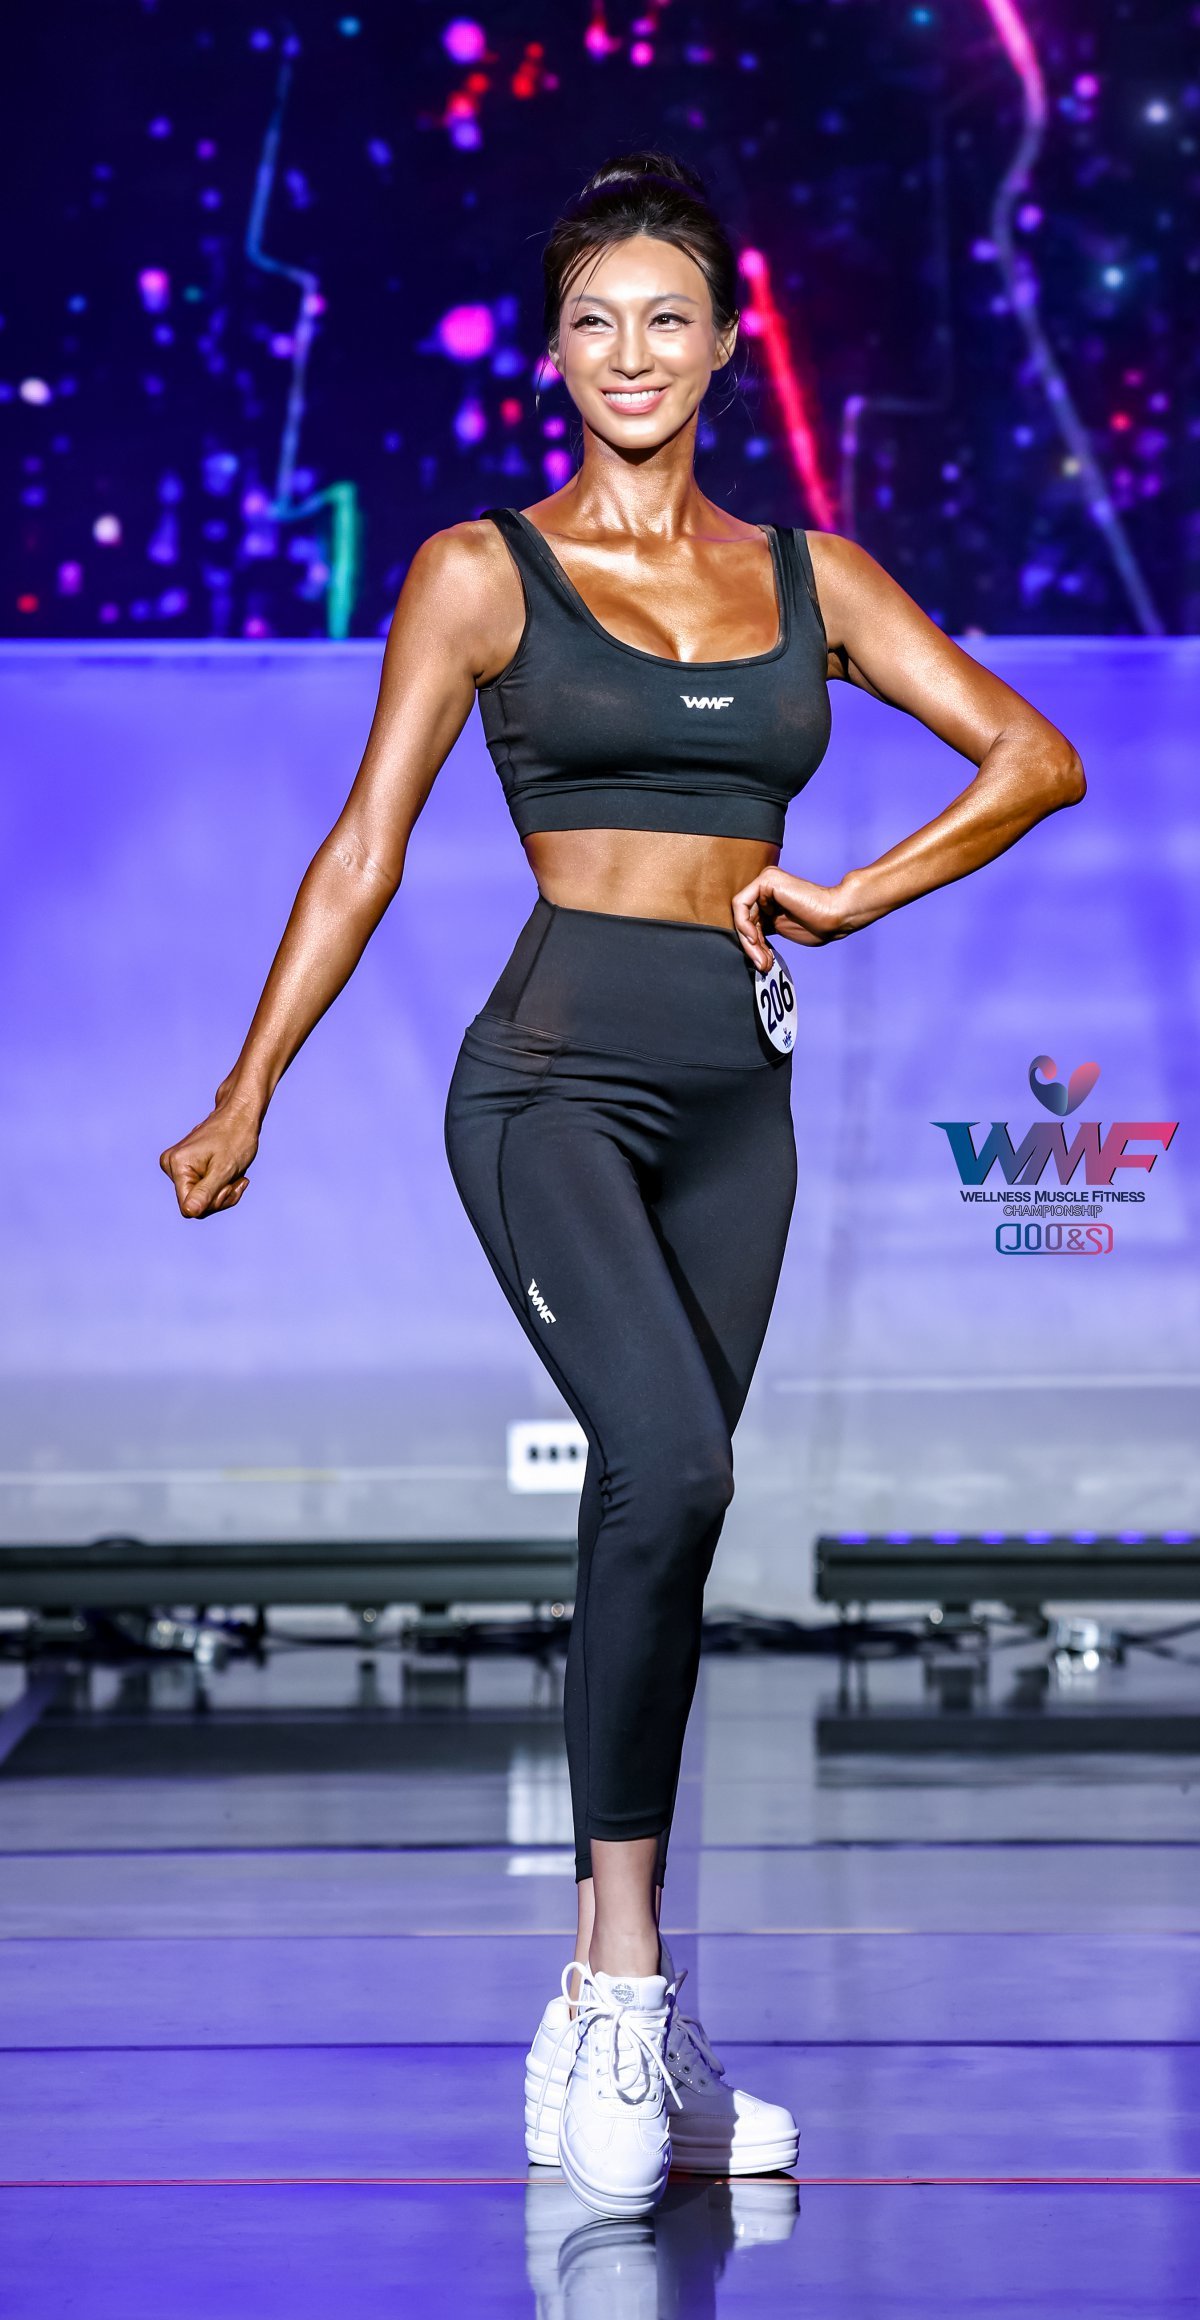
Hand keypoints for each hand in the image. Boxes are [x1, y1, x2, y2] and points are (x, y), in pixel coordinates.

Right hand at [159, 1084, 260, 1217]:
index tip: (229, 1186)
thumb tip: (189, 1212)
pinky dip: (220, 1185)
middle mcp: (170, 1165)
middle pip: (195, 1203)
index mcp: (177, 1165)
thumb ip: (206, 1192)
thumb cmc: (236, 1137)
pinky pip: (202, 1189)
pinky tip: (230, 1173)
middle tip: (237, 1180)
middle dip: (221, 1197)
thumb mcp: (224, 1169)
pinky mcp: (185, 1166)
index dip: (212, 1203)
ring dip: (223, 1192)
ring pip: (200, 1198)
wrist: (239, 1114)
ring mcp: (177, 1165)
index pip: (189, 1207)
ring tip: (236, 1175)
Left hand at [731, 866, 860, 969]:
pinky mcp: (766, 880)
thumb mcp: (781, 929)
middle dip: (751, 946)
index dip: (753, 946)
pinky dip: (744, 924)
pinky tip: (755, 938)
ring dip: (749, 941)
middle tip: (762, 965)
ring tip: (762, 958)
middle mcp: (766, 886)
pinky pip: (741, 904)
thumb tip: (746, 945)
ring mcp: (766, 881)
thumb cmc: (817, 925)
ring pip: (741, 914)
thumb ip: (761, 930)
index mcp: (769, 897)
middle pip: (744, 919)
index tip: (764, 964)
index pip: (750, 922)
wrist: (836, 916)